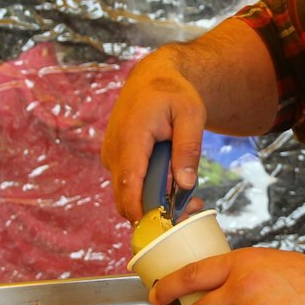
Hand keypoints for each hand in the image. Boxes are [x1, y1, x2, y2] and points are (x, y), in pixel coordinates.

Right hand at [101, 48, 206, 219]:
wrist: (152, 78)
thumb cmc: (174, 93)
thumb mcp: (192, 114)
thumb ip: (188, 149)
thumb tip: (185, 186)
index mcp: (131, 137)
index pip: (128, 184)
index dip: (140, 211)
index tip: (163, 227)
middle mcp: (114, 150)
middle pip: (125, 198)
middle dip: (156, 213)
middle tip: (193, 210)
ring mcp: (111, 157)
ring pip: (127, 195)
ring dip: (154, 204)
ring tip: (190, 199)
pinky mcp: (115, 161)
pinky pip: (129, 185)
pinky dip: (148, 193)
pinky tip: (174, 187)